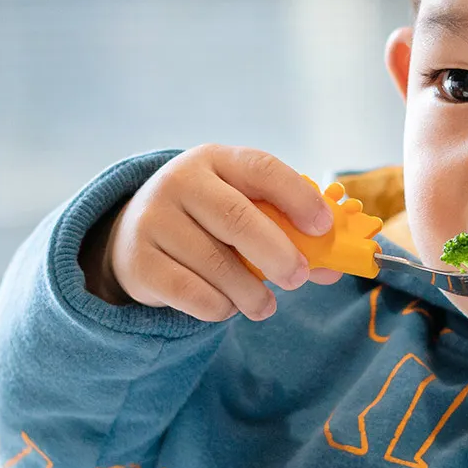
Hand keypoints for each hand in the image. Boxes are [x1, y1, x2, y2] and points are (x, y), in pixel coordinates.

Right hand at [82, 145, 341, 320]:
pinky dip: (220, 308)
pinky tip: (225, 305)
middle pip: (237, 217)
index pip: (262, 168)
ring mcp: (153, 220)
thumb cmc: (207, 223)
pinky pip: (193, 294)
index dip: (298, 197)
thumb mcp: (243, 211)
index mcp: (215, 160)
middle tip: (298, 278)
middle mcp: (180, 182)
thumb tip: (334, 269)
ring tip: (263, 305)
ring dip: (251, 294)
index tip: (323, 227)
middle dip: (277, 253)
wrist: (133, 238)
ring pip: (216, 264)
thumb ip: (289, 234)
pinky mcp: (139, 262)